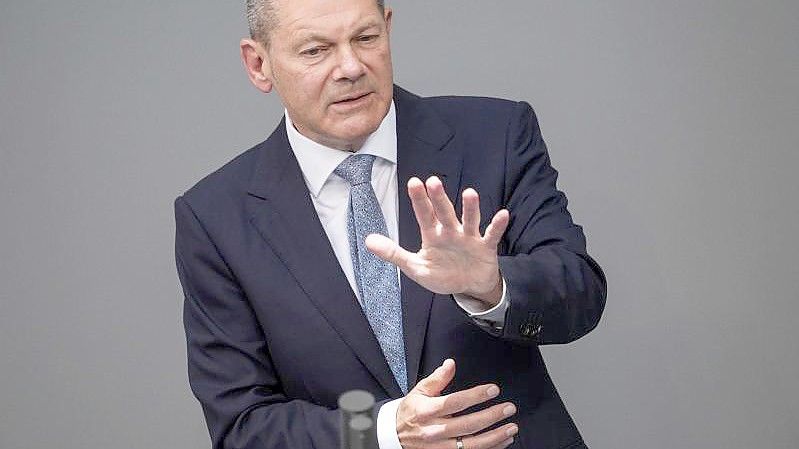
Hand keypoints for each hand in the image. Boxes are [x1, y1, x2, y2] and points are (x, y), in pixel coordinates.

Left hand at [366, 176, 508, 306]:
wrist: (470, 286)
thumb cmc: (442, 273)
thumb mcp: (415, 268)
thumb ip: (393, 254)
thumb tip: (367, 240)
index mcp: (433, 235)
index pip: (424, 215)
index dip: (419, 200)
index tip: (413, 182)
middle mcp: (451, 231)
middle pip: (444, 212)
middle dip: (439, 198)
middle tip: (433, 181)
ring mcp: (469, 238)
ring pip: (469, 219)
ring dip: (470, 208)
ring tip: (469, 193)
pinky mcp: (485, 247)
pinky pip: (492, 235)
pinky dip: (497, 226)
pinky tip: (503, 214)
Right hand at [396, 359, 517, 448]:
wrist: (395, 436)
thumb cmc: (411, 412)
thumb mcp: (419, 391)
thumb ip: (437, 378)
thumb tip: (450, 364)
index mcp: (427, 411)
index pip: (455, 402)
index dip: (476, 396)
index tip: (493, 390)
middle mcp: (434, 431)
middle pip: (468, 425)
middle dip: (492, 416)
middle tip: (509, 408)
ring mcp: (440, 447)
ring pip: (472, 445)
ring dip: (495, 437)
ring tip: (511, 427)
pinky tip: (502, 441)